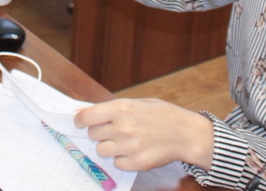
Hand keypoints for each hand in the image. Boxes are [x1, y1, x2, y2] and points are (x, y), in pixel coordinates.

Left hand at [75, 98, 214, 171]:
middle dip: (99, 132)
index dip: (80, 120)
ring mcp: (129, 147)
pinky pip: (116, 163)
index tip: (79, 123)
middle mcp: (123, 127)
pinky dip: (122, 158)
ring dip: (109, 146)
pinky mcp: (136, 163)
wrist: (185, 133)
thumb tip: (84, 113)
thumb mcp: (137, 102)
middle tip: (113, 130)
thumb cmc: (161, 115)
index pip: (87, 117)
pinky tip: (134, 150)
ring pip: (101, 150)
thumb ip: (112, 108)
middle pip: (93, 134)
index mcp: (122, 108)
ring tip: (124, 141)